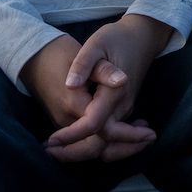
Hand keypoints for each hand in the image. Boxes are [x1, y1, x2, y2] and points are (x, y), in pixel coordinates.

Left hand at [44, 15, 172, 163]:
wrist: (142, 38)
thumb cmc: (116, 38)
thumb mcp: (96, 43)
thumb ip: (84, 64)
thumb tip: (70, 85)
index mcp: (114, 92)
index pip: (93, 123)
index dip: (72, 135)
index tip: (51, 140)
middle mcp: (122, 106)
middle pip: (102, 143)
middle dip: (75, 152)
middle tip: (49, 153)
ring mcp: (125, 110)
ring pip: (108, 144)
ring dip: (84, 153)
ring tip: (57, 153)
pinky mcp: (124, 111)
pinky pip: (112, 138)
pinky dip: (96, 147)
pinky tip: (75, 147)